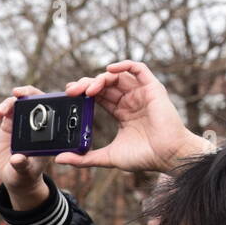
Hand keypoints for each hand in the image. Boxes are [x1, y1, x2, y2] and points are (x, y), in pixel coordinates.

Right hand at [0, 84, 52, 210]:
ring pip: (19, 102)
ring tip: (0, 112)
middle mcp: (38, 122)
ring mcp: (24, 121)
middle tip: (17, 93)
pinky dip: (1, 109)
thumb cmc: (26, 174)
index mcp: (50, 130)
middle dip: (27, 92)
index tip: (40, 98)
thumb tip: (17, 159)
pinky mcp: (10, 123)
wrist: (15, 176)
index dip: (50, 98)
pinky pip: (6, 110)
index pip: (54, 108)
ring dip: (9, 102)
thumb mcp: (26, 172)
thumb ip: (22, 165)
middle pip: (36, 99)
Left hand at [54, 61, 214, 173]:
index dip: (84, 93)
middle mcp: (131, 101)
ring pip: (118, 76)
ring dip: (100, 78)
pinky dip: (124, 65)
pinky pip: (139, 69)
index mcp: (121, 113)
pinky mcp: (153, 89)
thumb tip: (59, 159)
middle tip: (72, 91)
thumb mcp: (107, 157)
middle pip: (105, 84)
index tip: (68, 95)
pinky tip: (109, 70)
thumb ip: (83, 159)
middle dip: (87, 84)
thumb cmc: (143, 157)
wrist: (166, 156)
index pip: (99, 96)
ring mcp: (141, 93)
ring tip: (88, 89)